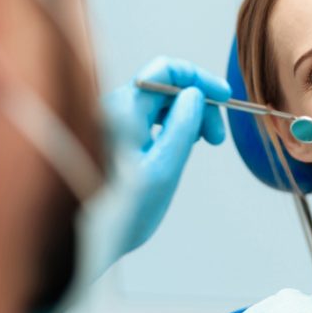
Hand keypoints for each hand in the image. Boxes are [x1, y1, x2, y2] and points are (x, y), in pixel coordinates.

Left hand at [81, 57, 230, 277]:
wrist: (87, 242)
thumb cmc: (122, 212)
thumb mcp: (163, 170)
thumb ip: (181, 128)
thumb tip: (194, 94)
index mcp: (123, 112)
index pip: (165, 70)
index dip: (198, 78)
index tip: (224, 97)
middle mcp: (115, 110)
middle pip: (164, 86)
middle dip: (197, 103)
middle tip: (217, 139)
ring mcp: (114, 124)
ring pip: (159, 103)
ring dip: (187, 116)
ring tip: (204, 144)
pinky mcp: (116, 139)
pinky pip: (150, 119)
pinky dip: (171, 127)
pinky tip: (182, 147)